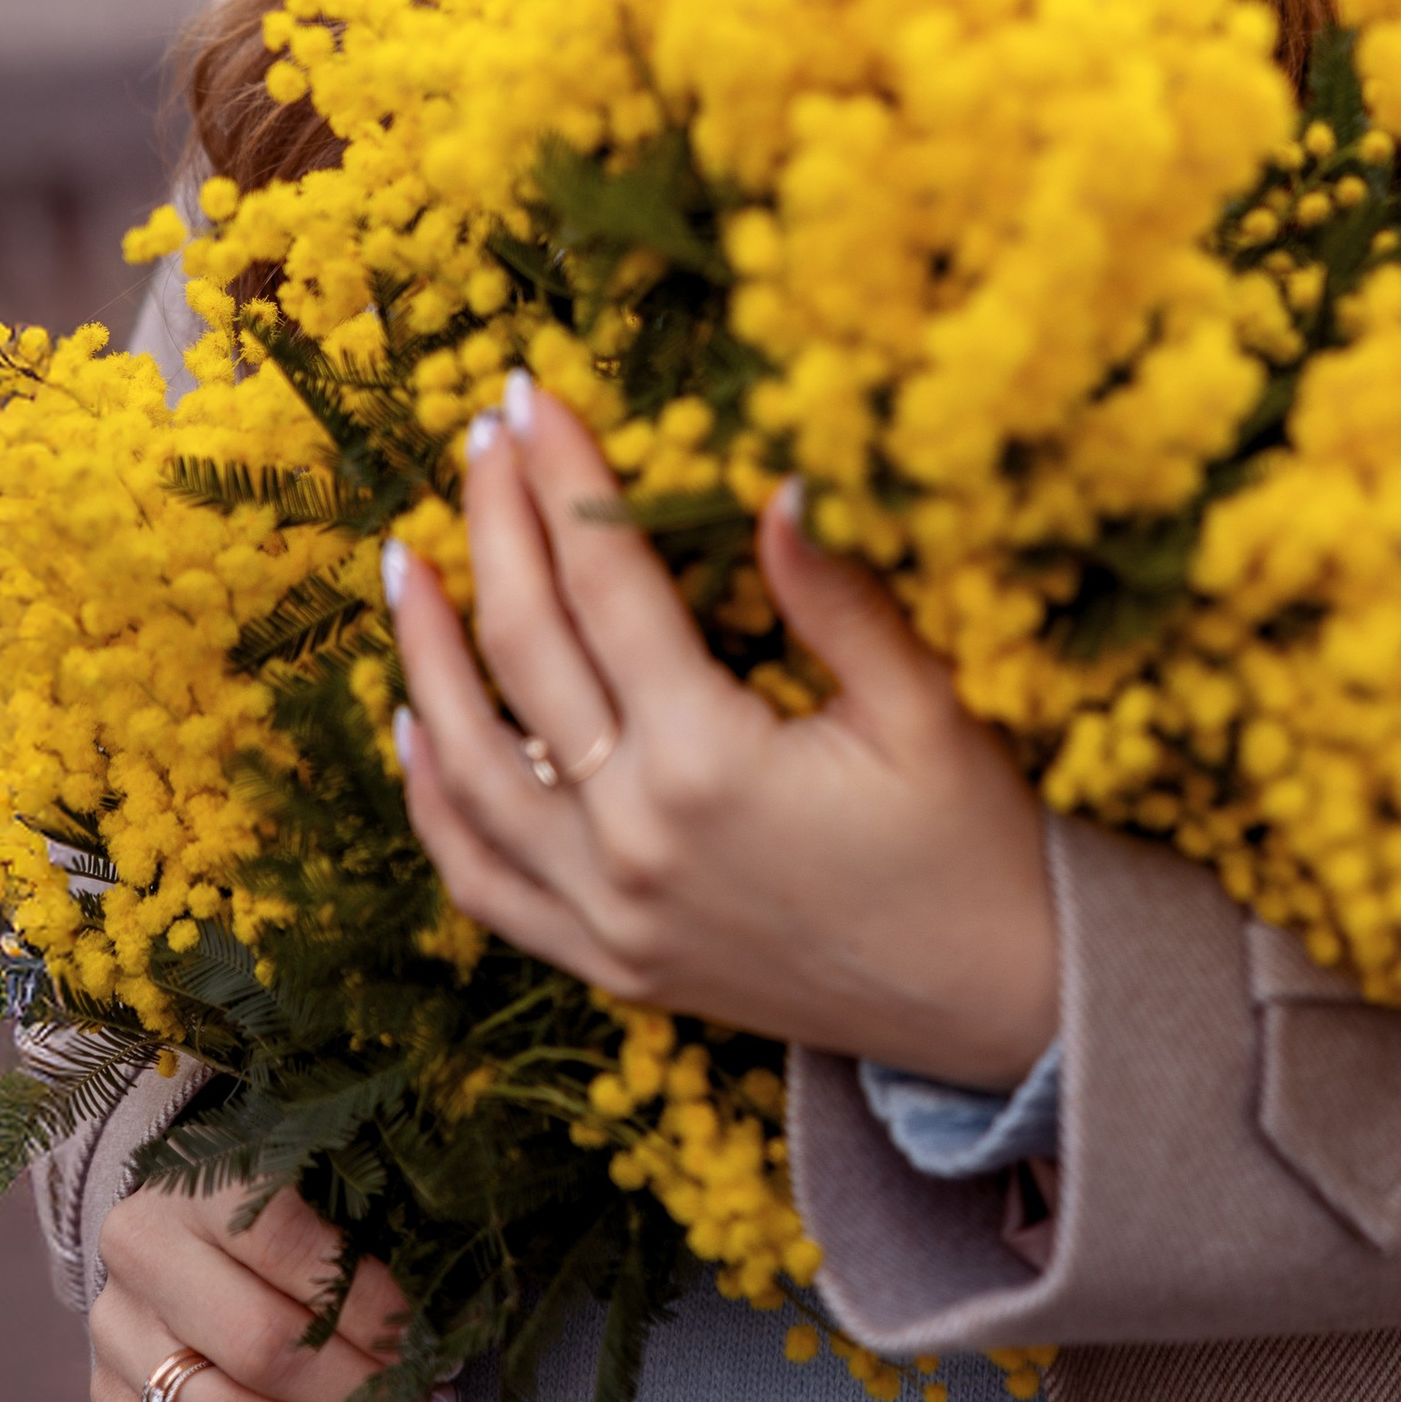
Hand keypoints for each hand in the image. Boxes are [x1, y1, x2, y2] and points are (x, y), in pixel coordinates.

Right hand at [89, 1172, 423, 1401]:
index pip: (293, 1249)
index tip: (434, 1342)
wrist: (188, 1213)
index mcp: (204, 1180)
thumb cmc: (290, 1196)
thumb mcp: (330, 1181)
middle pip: (259, 1350)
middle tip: (416, 1400)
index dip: (374, 1309)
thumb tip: (456, 1323)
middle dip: (356, 1392)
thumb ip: (383, 1233)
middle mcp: (143, 1252)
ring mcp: (113, 1334)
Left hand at [388, 381, 1061, 1091]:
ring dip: (426, 657)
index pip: (606, 581)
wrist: (996, 1007)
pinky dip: (433, 801)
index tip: (531, 394)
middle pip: (524, 653)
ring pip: (469, 767)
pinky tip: (413, 728)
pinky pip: (483, 879)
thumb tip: (776, 484)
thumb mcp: (922, 707)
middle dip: (494, 529)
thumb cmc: (971, 845)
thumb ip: (835, 599)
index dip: (563, 478)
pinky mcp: (606, 961)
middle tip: (478, 437)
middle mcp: (632, 839)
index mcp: (710, 762)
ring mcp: (605, 912)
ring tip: (405, 562)